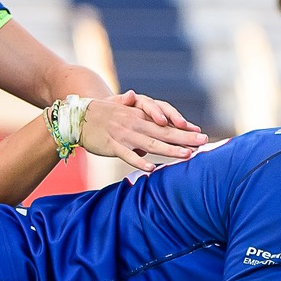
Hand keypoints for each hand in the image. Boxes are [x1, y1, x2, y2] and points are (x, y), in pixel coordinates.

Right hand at [79, 91, 207, 170]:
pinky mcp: (112, 145)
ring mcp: (124, 134)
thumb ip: (143, 118)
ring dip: (169, 149)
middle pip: (164, 132)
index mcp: (140, 117)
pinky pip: (127, 154)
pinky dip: (139, 161)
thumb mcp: (125, 112)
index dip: (183, 129)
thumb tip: (159, 124)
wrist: (78, 117)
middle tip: (203, 142)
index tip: (200, 134)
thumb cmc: (103, 116)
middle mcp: (135, 123)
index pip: (166, 124)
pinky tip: (151, 168)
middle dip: (185, 138)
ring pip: (150, 143)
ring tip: (186, 155)